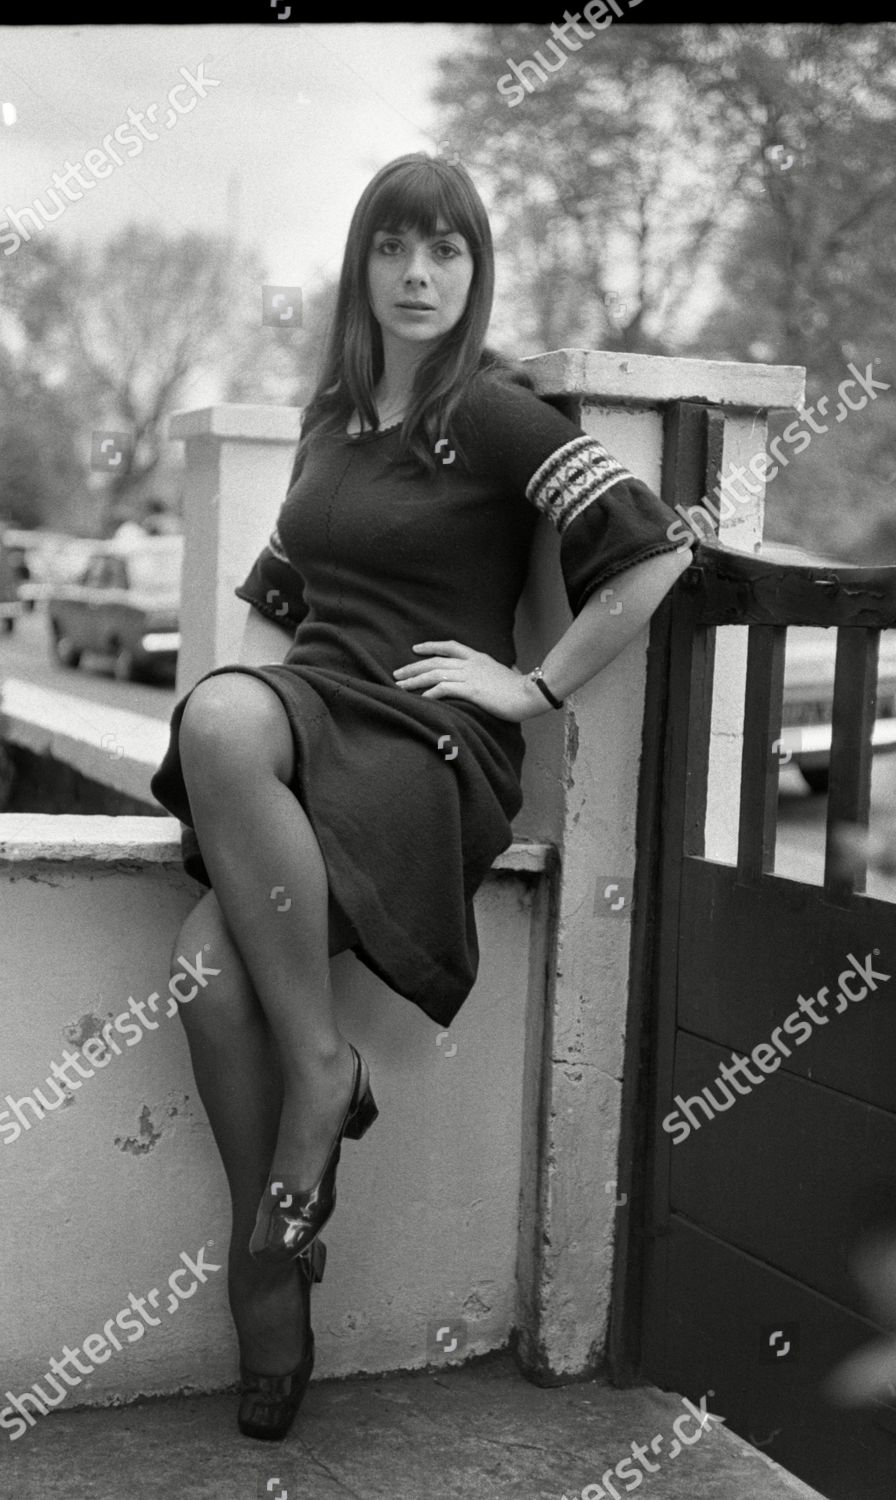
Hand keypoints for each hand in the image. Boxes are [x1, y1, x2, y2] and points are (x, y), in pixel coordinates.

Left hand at [392, 640, 548, 721]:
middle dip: (413, 667)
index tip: (415, 650)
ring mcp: (470, 676)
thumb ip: (496, 671)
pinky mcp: (471, 690)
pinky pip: (444, 689)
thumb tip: (499, 673)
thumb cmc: (521, 687)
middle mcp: (471, 664)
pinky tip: (420, 698)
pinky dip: (430, 693)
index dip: (430, 647)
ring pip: (435, 674)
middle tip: (397, 674)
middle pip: (435, 662)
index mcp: (478, 658)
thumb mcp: (505, 674)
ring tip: (400, 686)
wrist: (531, 693)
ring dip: (415, 680)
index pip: (449, 647)